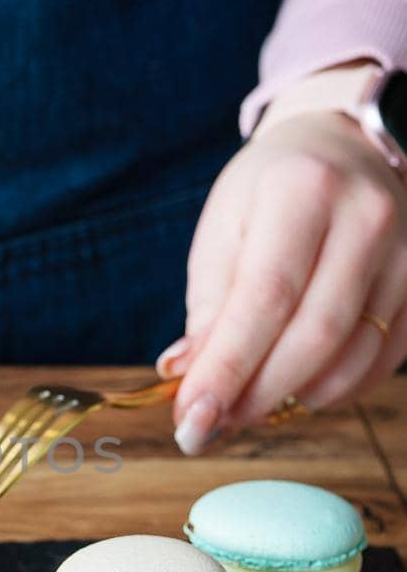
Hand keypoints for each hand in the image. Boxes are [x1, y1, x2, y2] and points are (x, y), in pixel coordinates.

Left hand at [157, 109, 406, 452]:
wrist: (349, 146)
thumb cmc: (273, 191)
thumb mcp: (226, 228)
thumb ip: (210, 308)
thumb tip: (190, 378)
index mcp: (303, 191)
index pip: (265, 299)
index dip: (227, 369)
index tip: (193, 420)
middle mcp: (367, 218)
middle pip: (314, 336)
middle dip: (256, 394)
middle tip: (212, 425)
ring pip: (353, 357)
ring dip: (293, 397)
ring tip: (248, 405)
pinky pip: (382, 362)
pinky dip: (333, 389)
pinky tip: (297, 387)